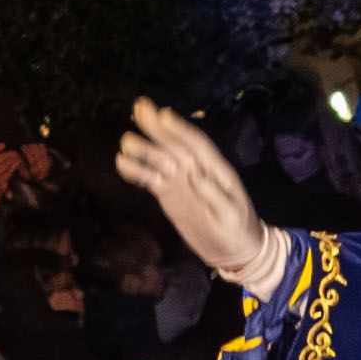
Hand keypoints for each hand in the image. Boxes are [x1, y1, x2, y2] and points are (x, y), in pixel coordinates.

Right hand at [118, 100, 286, 290]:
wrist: (234, 250)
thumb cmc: (238, 230)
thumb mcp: (232, 215)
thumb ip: (216, 196)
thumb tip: (198, 177)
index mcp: (215, 170)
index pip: (196, 144)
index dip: (180, 129)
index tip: (163, 114)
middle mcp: (195, 169)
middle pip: (173, 145)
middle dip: (156, 128)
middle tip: (139, 109)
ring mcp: (181, 181)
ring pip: (159, 159)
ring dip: (143, 149)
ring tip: (125, 141)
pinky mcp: (169, 194)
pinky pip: (150, 178)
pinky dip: (137, 171)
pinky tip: (122, 163)